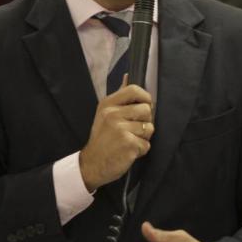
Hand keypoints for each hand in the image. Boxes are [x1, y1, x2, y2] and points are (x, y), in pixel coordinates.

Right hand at [80, 76, 153, 190]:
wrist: (91, 164)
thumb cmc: (102, 139)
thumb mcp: (104, 114)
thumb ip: (119, 98)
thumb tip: (127, 76)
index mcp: (108, 104)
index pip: (134, 90)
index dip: (145, 98)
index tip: (145, 106)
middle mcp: (113, 114)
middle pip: (147, 110)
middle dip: (145, 121)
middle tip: (132, 130)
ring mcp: (121, 129)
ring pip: (149, 128)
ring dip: (143, 138)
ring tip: (129, 141)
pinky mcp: (128, 144)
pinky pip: (147, 144)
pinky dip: (141, 150)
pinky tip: (128, 151)